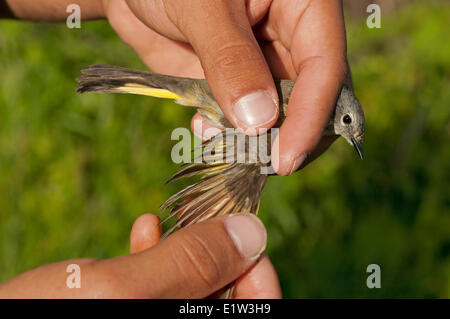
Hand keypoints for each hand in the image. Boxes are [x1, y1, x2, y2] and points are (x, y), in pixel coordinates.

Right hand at [0, 213, 280, 297]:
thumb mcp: (121, 291)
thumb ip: (190, 264)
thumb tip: (251, 232)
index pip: (258, 309)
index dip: (257, 271)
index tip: (243, 233)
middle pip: (225, 295)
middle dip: (216, 251)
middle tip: (204, 213)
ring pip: (192, 286)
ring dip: (185, 248)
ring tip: (169, 219)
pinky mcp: (131, 313)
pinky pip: (160, 288)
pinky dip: (157, 257)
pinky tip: (145, 229)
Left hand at [102, 0, 348, 174]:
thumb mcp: (201, 6)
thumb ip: (230, 59)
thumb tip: (259, 122)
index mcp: (302, 4)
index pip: (324, 64)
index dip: (312, 115)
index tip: (288, 158)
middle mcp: (290, 35)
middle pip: (311, 97)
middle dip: (288, 135)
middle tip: (260, 164)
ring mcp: (262, 62)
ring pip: (278, 114)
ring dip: (256, 140)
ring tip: (227, 150)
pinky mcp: (235, 82)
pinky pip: (242, 117)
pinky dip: (228, 133)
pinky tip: (204, 130)